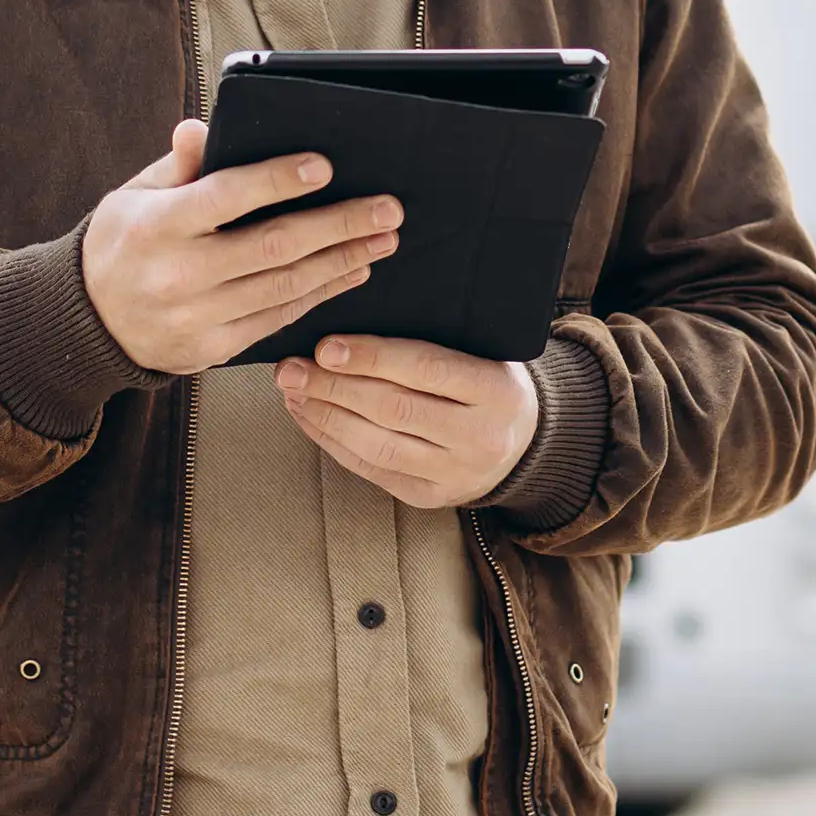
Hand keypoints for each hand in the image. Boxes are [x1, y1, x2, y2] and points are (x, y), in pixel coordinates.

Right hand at [81, 119, 401, 373]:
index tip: (324, 167)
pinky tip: (351, 272)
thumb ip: (178, 164)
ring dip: (343, 261)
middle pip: (273, 246)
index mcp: (158, 226)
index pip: (227, 197)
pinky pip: (279, 318)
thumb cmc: (124, 242)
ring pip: (286, 286)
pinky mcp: (214, 348)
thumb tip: (200, 127)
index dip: (278, 181)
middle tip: (386, 208)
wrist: (89, 323)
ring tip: (383, 239)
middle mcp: (179, 274)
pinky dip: (321, 293)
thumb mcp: (136, 194)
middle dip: (338, 225)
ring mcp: (198, 318)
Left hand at [275, 336, 539, 507]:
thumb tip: (356, 318)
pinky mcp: (428, 496)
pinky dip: (332, 441)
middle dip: (334, 386)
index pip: (425, 369)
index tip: (325, 346)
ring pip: (377, 445)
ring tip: (292, 390)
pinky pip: (371, 468)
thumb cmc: (490, 379)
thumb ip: (435, 336)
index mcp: (496, 390)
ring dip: (325, 415)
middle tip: (291, 367)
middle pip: (394, 409)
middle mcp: (479, 436)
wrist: (524, 442)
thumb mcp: (484, 349)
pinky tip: (308, 416)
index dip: (372, 357)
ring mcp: (454, 472)